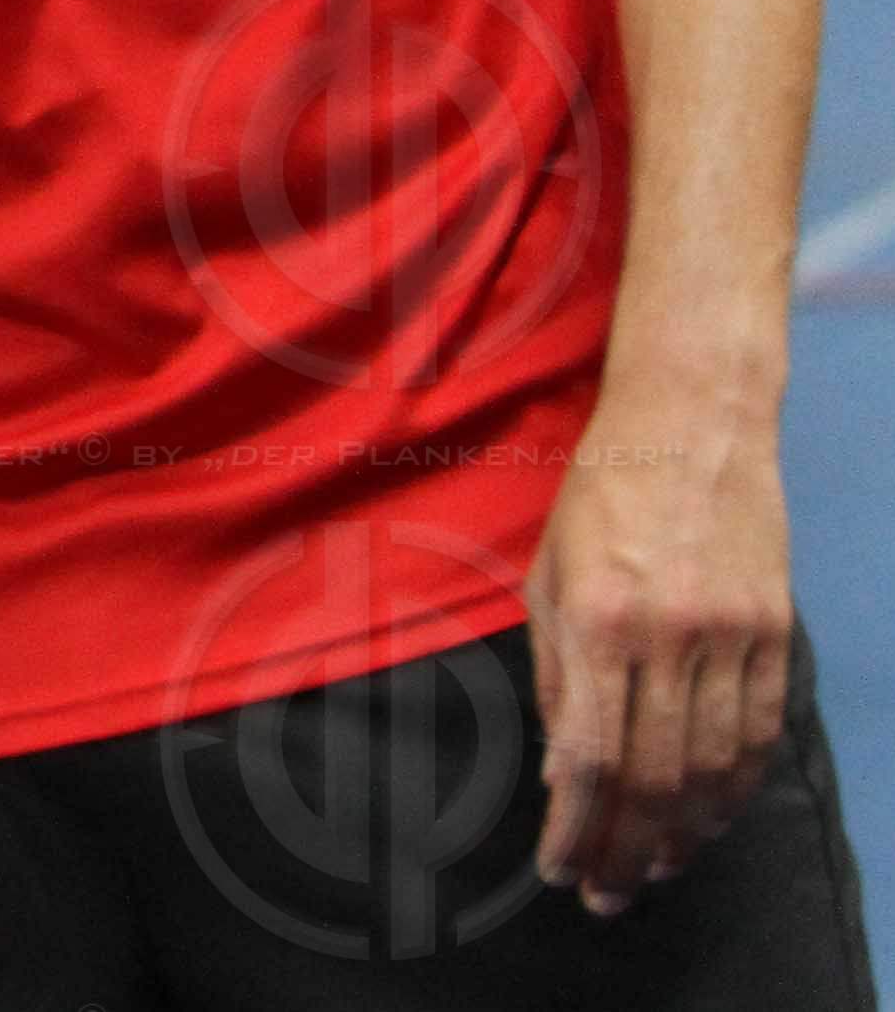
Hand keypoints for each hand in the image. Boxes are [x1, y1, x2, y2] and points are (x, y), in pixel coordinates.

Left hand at [525, 382, 794, 916]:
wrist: (692, 427)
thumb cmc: (601, 497)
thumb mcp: (548, 576)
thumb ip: (554, 677)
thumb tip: (561, 774)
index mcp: (597, 620)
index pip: (588, 755)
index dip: (576, 828)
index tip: (560, 871)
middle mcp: (668, 636)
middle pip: (653, 777)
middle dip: (626, 849)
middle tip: (607, 895)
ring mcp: (731, 636)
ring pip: (713, 768)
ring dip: (682, 833)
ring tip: (653, 869)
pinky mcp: (775, 633)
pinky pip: (760, 734)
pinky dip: (735, 790)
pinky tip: (709, 821)